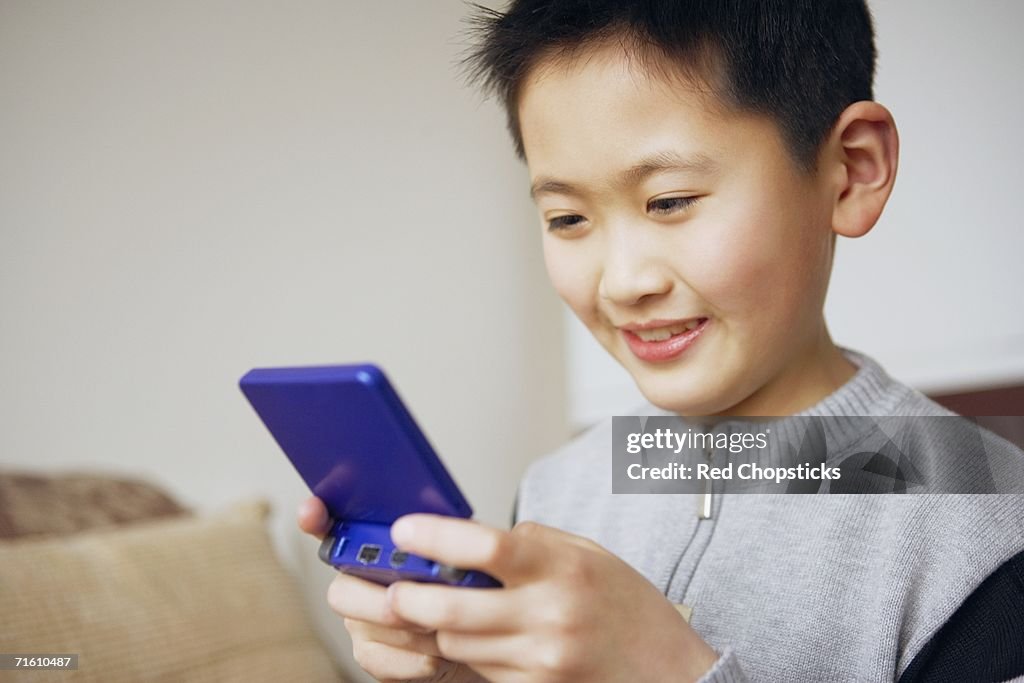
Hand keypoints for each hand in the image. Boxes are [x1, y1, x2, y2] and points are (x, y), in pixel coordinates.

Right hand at [297, 497, 481, 681]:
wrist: (477, 640)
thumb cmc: (464, 589)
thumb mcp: (461, 555)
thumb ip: (445, 537)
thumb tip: (442, 528)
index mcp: (376, 548)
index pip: (335, 526)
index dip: (317, 518)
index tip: (311, 510)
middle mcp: (359, 582)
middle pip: (341, 589)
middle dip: (377, 597)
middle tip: (410, 598)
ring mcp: (360, 620)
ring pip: (363, 625)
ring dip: (408, 628)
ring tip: (440, 626)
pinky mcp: (371, 654)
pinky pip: (377, 659)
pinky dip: (411, 659)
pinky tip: (435, 655)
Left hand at [384, 515, 720, 682]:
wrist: (670, 669)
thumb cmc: (627, 605)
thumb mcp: (588, 553)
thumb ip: (532, 542)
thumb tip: (469, 537)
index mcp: (563, 566)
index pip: (487, 546)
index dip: (435, 537)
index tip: (405, 530)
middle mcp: (551, 613)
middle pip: (453, 609)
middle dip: (408, 598)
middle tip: (392, 586)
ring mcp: (543, 658)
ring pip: (457, 645)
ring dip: (436, 629)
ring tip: (435, 611)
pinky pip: (480, 671)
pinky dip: (467, 654)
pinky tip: (476, 639)